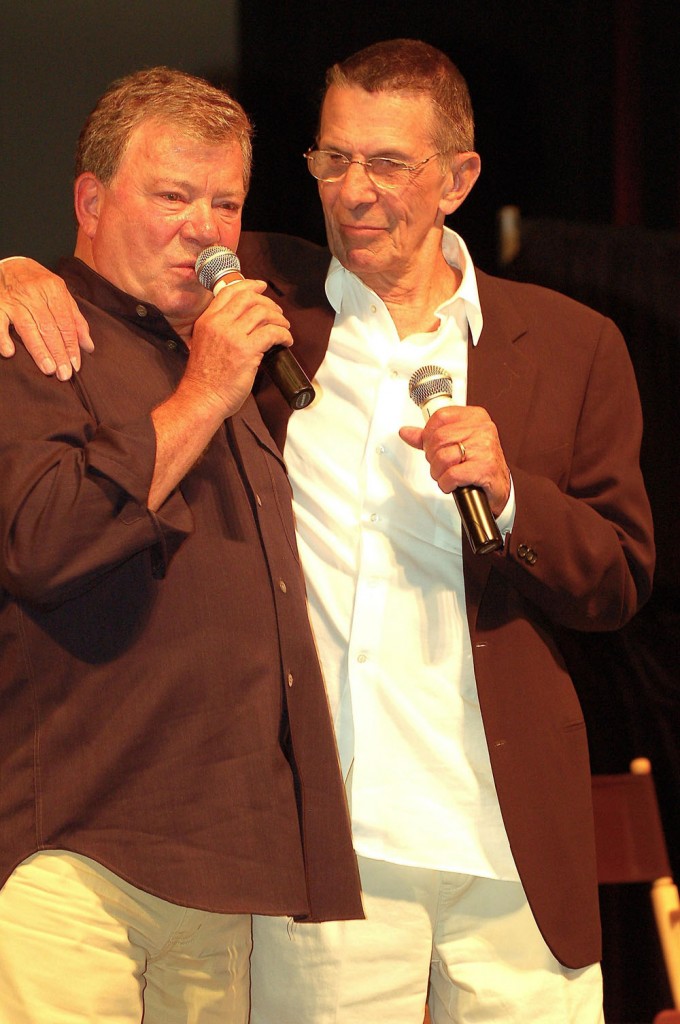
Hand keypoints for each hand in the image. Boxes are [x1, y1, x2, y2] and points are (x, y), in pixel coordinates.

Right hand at [0, 258, 93, 378]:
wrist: (11, 264)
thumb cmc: (39, 283)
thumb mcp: (61, 294)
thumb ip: (75, 319)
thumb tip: (89, 346)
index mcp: (53, 289)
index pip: (65, 322)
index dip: (71, 345)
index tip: (76, 365)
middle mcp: (34, 294)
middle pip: (49, 328)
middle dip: (58, 352)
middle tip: (64, 374)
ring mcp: (14, 300)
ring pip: (28, 328)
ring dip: (38, 350)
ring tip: (48, 369)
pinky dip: (3, 337)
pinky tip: (9, 352)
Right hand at [180, 278, 292, 417]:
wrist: (202, 399)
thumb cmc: (205, 379)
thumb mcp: (204, 344)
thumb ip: (219, 330)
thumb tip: (244, 324)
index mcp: (207, 320)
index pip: (229, 291)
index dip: (249, 285)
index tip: (261, 287)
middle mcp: (218, 323)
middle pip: (249, 298)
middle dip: (268, 302)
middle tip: (277, 313)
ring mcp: (232, 336)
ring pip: (263, 312)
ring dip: (279, 318)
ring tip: (284, 328)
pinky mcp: (246, 351)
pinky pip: (272, 332)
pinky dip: (284, 334)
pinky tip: (286, 341)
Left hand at [399, 404, 510, 515]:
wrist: (499, 486)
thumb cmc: (478, 462)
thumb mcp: (456, 443)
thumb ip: (429, 437)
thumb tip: (406, 432)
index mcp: (475, 417)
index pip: (440, 417)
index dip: (429, 435)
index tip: (433, 446)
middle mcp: (482, 429)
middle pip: (438, 439)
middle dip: (433, 457)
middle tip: (441, 465)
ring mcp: (485, 448)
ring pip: (443, 457)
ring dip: (438, 472)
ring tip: (447, 475)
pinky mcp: (485, 468)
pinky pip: (452, 475)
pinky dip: (446, 483)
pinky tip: (453, 484)